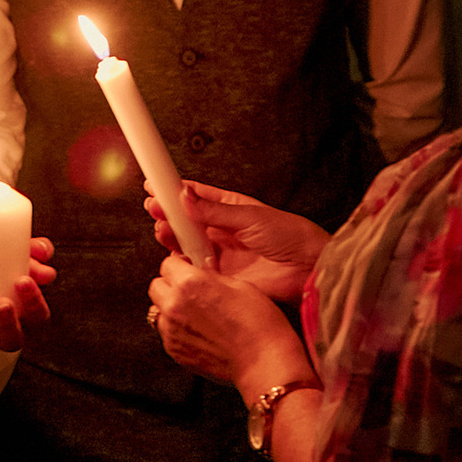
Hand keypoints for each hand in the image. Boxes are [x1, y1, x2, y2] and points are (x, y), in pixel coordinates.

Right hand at [146, 180, 328, 303]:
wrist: (307, 269)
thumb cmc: (289, 236)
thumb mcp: (249, 217)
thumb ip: (214, 211)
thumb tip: (185, 196)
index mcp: (231, 208)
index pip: (196, 196)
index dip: (175, 191)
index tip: (155, 185)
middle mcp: (223, 230)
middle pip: (187, 221)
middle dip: (168, 214)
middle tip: (154, 209)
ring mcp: (221, 253)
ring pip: (187, 244)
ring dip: (172, 237)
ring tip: (163, 230)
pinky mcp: (221, 276)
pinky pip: (195, 268)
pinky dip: (183, 262)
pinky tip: (178, 255)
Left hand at [146, 252, 305, 388]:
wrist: (262, 361)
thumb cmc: (257, 323)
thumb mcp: (239, 285)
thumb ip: (212, 276)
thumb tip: (202, 269)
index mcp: (190, 283)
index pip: (167, 265)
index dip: (180, 266)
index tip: (188, 268)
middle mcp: (174, 306)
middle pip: (156, 286)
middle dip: (170, 285)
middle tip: (190, 290)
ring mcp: (171, 331)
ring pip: (158, 311)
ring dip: (170, 308)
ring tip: (195, 314)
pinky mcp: (174, 351)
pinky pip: (166, 333)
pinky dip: (176, 329)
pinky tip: (199, 331)